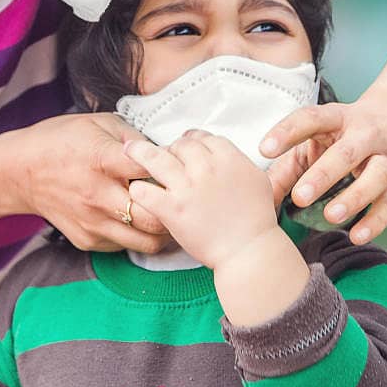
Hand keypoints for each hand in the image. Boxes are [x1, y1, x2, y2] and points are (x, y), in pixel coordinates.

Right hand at [5, 112, 170, 253]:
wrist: (21, 171)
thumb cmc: (62, 141)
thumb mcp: (99, 123)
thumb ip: (134, 138)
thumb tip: (165, 152)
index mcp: (102, 159)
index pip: (149, 168)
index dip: (169, 168)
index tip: (175, 165)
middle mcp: (97, 195)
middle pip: (154, 216)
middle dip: (174, 209)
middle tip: (180, 200)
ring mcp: (92, 222)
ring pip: (146, 242)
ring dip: (162, 231)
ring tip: (166, 215)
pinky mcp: (87, 240)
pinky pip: (126, 246)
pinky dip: (138, 236)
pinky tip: (138, 220)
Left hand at [125, 131, 277, 269]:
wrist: (248, 249)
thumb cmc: (257, 219)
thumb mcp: (257, 180)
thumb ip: (237, 162)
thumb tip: (224, 154)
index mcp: (228, 158)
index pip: (203, 137)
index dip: (192, 140)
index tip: (186, 146)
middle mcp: (206, 168)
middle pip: (180, 145)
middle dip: (171, 148)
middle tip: (165, 156)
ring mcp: (187, 188)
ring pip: (155, 159)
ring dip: (140, 153)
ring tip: (129, 150)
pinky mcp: (172, 209)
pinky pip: (145, 192)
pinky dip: (139, 190)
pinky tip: (137, 190)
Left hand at [261, 83, 386, 243]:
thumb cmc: (346, 135)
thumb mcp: (317, 139)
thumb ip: (287, 169)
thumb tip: (256, 202)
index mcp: (337, 118)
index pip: (310, 119)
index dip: (287, 132)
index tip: (264, 149)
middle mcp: (365, 134)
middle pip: (346, 153)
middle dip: (323, 176)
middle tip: (299, 197)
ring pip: (376, 177)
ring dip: (354, 198)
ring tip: (331, 216)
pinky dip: (375, 221)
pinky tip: (357, 235)